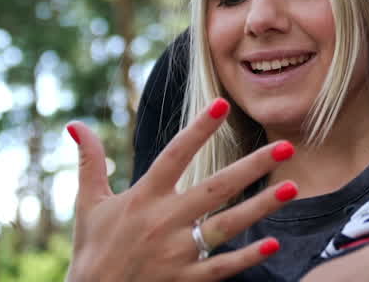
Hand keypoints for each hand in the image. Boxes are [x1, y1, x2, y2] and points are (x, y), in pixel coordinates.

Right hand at [66, 99, 295, 281]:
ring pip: (227, 225)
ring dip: (261, 207)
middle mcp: (164, 220)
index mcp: (144, 197)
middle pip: (216, 187)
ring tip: (292, 188)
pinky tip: (273, 243)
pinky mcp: (185, 280)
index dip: (198, 130)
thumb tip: (75, 124)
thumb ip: (89, 161)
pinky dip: (247, 257)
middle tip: (286, 146)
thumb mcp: (89, 203)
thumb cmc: (92, 250)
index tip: (223, 105)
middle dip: (253, 166)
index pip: (176, 155)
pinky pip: (221, 267)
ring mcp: (177, 252)